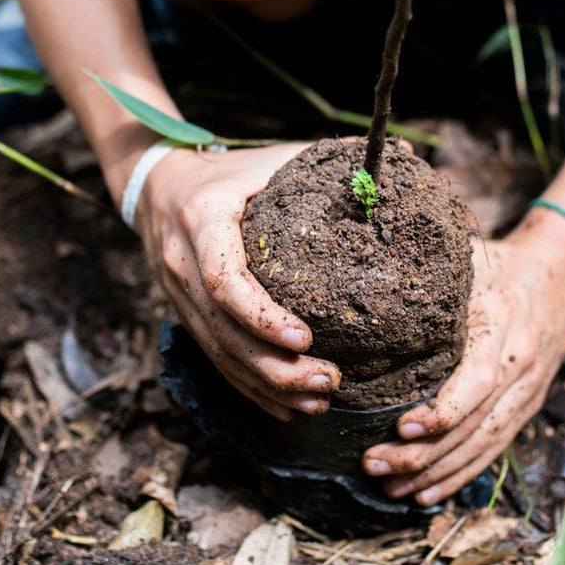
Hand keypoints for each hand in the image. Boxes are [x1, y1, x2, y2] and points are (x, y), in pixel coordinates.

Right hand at [137, 142, 341, 421]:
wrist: (159, 184)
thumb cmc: (233, 171)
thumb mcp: (272, 158)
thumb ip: (330, 159)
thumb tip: (404, 155)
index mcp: (203, 221)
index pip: (224, 278)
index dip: (262, 316)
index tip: (307, 338)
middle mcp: (183, 266)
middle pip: (224, 333)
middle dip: (275, 367)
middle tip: (330, 382)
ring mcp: (179, 297)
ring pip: (220, 356)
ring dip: (268, 387)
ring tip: (319, 403)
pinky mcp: (186, 317)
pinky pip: (218, 361)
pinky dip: (252, 389)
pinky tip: (289, 409)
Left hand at [361, 222, 564, 504]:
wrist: (564, 272)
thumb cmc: (502, 263)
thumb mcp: (469, 263)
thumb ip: (432, 288)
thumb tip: (370, 300)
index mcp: (503, 325)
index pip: (477, 383)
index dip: (441, 412)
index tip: (399, 427)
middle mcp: (521, 365)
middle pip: (474, 424)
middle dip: (423, 454)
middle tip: (373, 464)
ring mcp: (528, 390)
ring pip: (483, 444)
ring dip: (437, 473)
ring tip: (392, 490)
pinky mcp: (528, 404)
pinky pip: (495, 447)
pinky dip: (462, 474)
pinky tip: (428, 493)